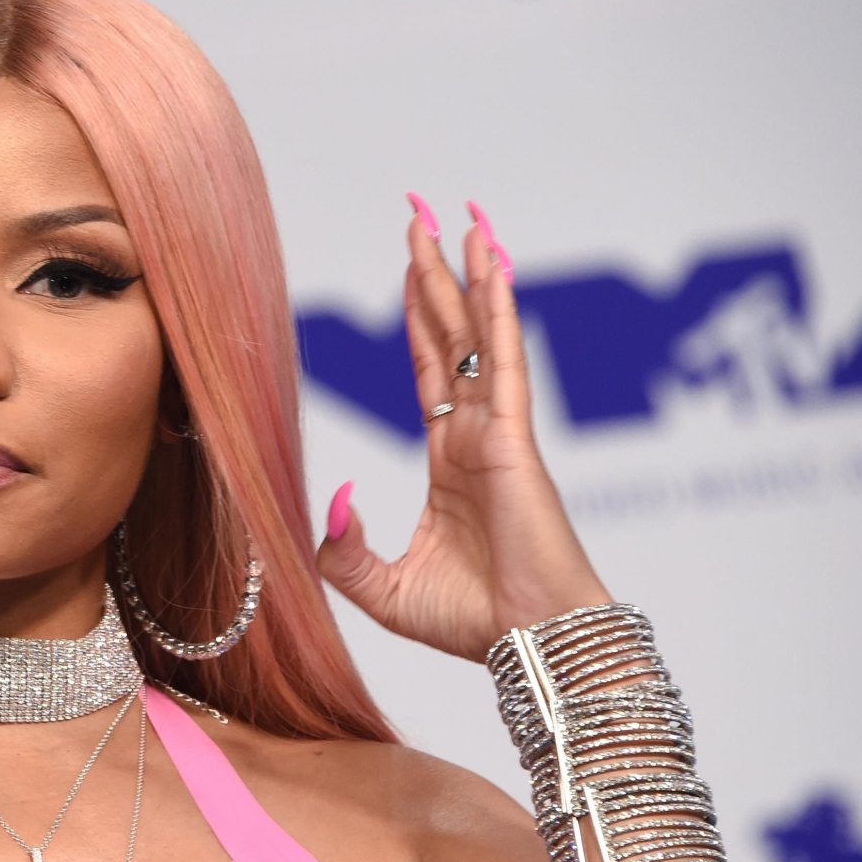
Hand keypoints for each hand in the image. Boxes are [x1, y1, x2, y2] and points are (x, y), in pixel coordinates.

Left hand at [316, 197, 612, 661]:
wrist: (527, 645)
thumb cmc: (470, 624)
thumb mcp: (379, 588)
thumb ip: (344, 547)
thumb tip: (335, 494)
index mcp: (450, 463)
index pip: (430, 371)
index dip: (419, 319)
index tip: (410, 269)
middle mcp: (475, 437)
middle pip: (450, 337)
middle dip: (435, 276)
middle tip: (421, 217)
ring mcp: (497, 433)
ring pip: (477, 336)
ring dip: (467, 275)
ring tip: (459, 217)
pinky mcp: (513, 440)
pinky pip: (501, 360)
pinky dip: (497, 308)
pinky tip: (492, 262)